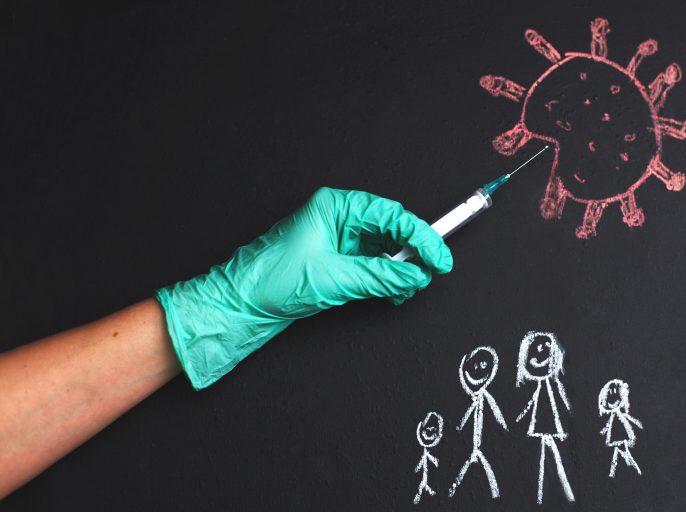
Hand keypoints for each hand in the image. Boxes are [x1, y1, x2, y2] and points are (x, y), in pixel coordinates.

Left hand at [156, 187, 452, 388]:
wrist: (243, 303)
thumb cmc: (273, 280)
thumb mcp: (335, 278)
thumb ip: (380, 276)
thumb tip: (415, 275)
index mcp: (336, 207)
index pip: (391, 215)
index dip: (421, 236)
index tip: (439, 257)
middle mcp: (339, 217)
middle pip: (391, 229)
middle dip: (412, 254)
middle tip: (429, 274)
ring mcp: (339, 238)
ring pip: (385, 249)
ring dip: (400, 270)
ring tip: (406, 288)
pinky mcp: (338, 258)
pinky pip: (373, 263)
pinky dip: (387, 277)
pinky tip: (393, 290)